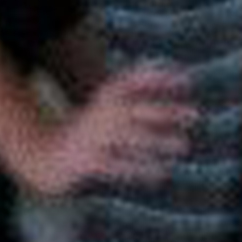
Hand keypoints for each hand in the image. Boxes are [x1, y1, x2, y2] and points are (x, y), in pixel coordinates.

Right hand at [18, 59, 198, 198]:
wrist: (44, 156)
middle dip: (167, 111)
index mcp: (105, 97)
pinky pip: (119, 166)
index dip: (160, 77)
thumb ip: (133, 90)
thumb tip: (169, 69)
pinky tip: (161, 173)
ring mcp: (93, 138)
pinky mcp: (89, 162)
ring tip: (184, 145)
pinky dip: (141, 169)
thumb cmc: (87, 132)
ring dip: (160, 141)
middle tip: (196, 114)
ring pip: (131, 138)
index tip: (188, 79)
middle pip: (137, 109)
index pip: (133, 79)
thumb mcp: (106, 106)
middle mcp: (100, 114)